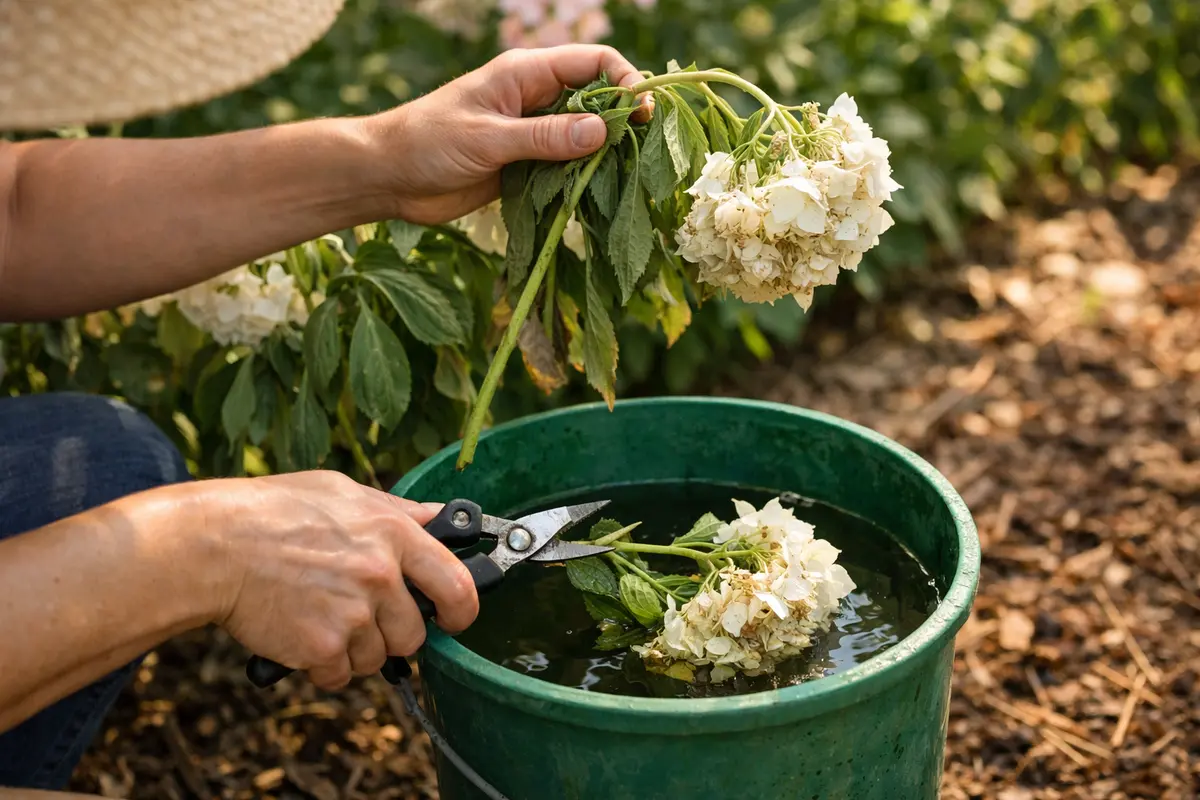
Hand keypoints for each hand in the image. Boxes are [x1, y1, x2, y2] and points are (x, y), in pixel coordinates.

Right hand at [202, 471, 476, 689]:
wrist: (213, 547)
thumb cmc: (272, 513)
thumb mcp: (343, 492)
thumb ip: (397, 510)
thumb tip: (438, 517)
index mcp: (393, 534)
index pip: (456, 584)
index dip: (462, 610)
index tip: (455, 618)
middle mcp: (381, 575)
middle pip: (414, 633)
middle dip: (391, 633)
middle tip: (359, 616)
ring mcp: (354, 614)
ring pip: (378, 658)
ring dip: (355, 650)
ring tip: (320, 617)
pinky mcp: (323, 647)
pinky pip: (340, 675)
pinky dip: (323, 666)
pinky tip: (300, 636)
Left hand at [366, 45, 640, 224]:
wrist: (389, 177)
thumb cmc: (428, 143)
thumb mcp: (489, 139)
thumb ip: (545, 137)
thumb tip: (603, 131)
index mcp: (526, 74)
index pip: (592, 63)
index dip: (624, 81)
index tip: (640, 113)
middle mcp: (535, 99)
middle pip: (597, 99)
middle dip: (623, 120)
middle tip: (643, 150)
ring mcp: (533, 133)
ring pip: (586, 137)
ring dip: (606, 155)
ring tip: (628, 176)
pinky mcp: (526, 166)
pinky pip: (567, 168)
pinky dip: (584, 180)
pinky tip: (598, 195)